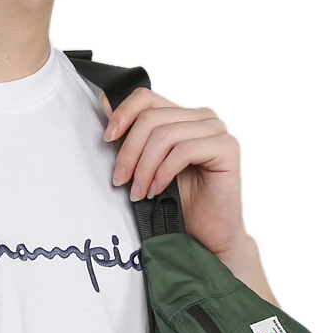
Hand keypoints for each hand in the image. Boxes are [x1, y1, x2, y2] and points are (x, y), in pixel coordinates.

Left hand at [100, 88, 247, 259]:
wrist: (208, 234)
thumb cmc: (181, 205)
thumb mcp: (149, 169)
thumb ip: (134, 141)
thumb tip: (106, 106)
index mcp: (182, 117)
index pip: (146, 98)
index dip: (123, 114)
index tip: (107, 139)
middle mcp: (201, 118)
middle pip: (152, 118)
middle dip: (129, 152)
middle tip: (120, 180)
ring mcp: (216, 130)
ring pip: (165, 135)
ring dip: (144, 167)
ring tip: (138, 192)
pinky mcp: (226, 148)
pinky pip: (184, 150)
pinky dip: (163, 172)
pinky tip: (156, 190)